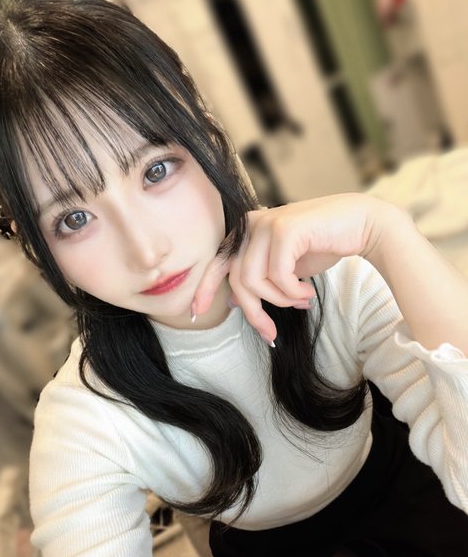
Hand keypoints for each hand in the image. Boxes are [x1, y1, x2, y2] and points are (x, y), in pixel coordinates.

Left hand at [192, 193, 389, 343]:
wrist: (361, 225)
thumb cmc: (324, 246)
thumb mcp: (285, 269)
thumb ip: (260, 279)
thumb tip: (234, 301)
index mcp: (248, 232)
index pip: (219, 263)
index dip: (206, 289)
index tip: (195, 313)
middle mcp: (252, 224)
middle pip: (238, 281)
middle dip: (255, 313)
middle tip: (271, 333)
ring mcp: (266, 223)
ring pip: (255, 281)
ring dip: (279, 301)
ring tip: (301, 301)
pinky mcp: (284, 228)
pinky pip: (277, 276)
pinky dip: (292, 292)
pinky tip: (307, 291)